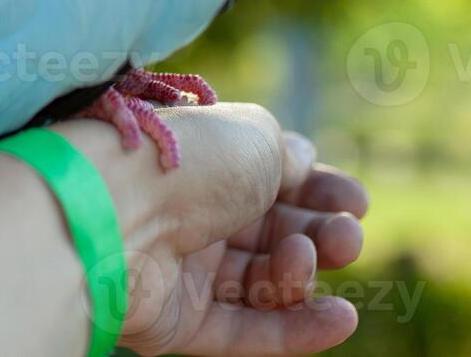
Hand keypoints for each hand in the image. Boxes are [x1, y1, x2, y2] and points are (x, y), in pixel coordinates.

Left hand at [54, 103, 367, 355]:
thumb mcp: (253, 138)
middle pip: (272, 234)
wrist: (115, 214)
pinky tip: (342, 319)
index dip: (318, 192)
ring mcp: (184, 271)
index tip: (355, 201)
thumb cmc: (187, 162)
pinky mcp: (179, 323)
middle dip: (319, 235)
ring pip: (263, 284)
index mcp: (204, 163)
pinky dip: (297, 330)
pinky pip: (246, 332)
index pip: (272, 181)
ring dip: (301, 274)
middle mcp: (192, 215)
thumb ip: (287, 155)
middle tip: (346, 238)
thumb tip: (305, 163)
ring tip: (310, 259)